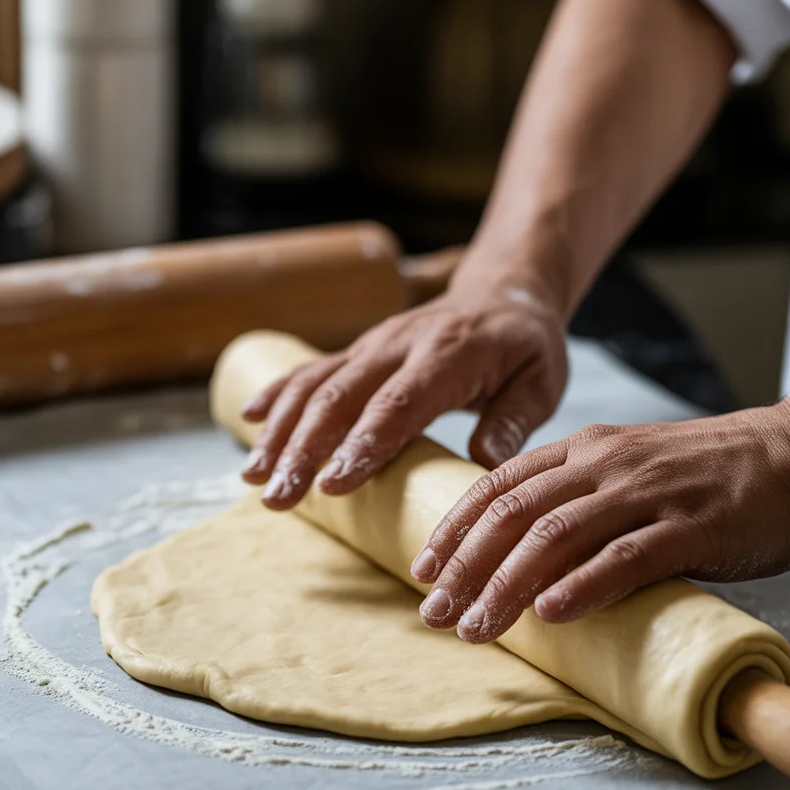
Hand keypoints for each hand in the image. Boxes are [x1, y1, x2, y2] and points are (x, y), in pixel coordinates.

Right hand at [241, 284, 568, 509]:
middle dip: (303, 448)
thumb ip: (513, 421)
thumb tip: (484, 466)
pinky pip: (312, 369)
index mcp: (449, 354)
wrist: (504, 293)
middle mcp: (400, 344)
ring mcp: (374, 344)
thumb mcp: (541, 381)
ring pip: (316, 384)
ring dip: (280, 430)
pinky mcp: (359, 349)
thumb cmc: (526, 346)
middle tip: (276, 497)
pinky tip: (248, 420)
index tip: (333, 485)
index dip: (363, 443)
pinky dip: (279, 392)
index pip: (399, 402)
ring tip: (253, 477)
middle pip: (341, 396)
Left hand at [412, 405, 789, 642]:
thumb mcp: (628, 467)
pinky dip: (582, 585)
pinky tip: (550, 613)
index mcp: (584, 449)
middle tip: (434, 614)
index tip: (422, 568)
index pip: (498, 485)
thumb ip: (577, 496)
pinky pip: (625, 556)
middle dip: (466, 567)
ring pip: (556, 536)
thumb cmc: (706, 474)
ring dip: (507, 585)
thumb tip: (518, 551)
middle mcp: (605, 464)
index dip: (455, 528)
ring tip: (476, 627)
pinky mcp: (691, 526)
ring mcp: (647, 493)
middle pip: (514, 514)